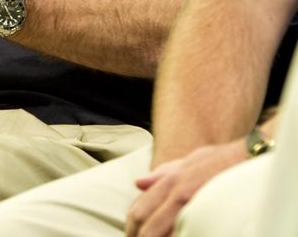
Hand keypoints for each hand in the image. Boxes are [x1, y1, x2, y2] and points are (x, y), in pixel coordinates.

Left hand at [124, 142, 245, 236]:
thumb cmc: (224, 160)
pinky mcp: (211, 214)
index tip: (132, 236)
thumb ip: (164, 173)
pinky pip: (188, 232)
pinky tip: (183, 236)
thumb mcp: (190, 160)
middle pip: (147, 225)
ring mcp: (194, 205)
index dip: (133, 227)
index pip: (139, 209)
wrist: (254, 158)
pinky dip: (182, 235)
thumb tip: (138, 183)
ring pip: (165, 233)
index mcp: (171, 181)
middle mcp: (177, 193)